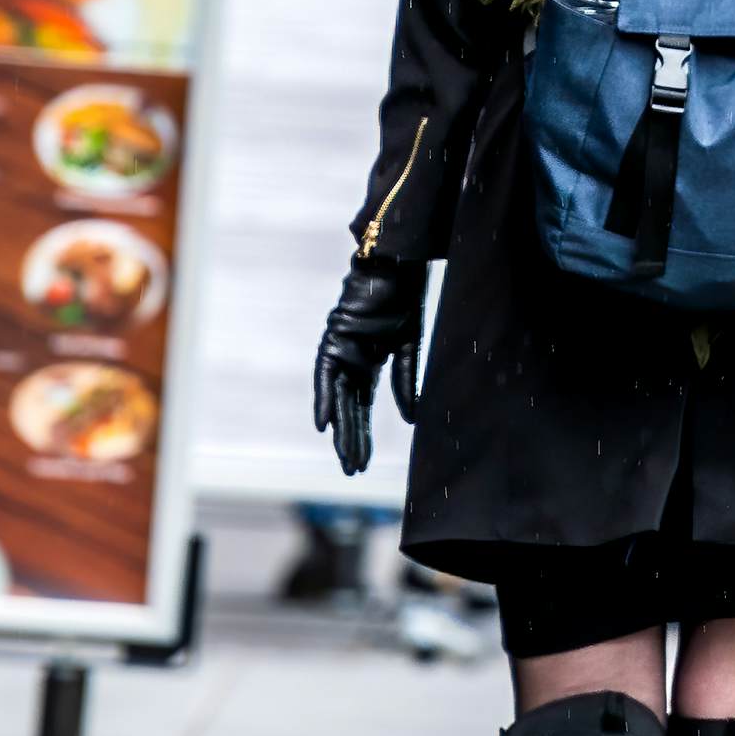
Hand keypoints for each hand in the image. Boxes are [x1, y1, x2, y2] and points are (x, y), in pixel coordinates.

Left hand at [311, 264, 424, 477]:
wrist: (395, 264)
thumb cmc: (405, 296)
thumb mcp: (409, 346)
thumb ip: (405, 382)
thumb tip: (411, 421)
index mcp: (369, 362)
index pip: (362, 407)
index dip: (362, 435)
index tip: (362, 463)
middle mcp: (351, 361)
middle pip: (349, 410)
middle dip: (352, 441)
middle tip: (353, 471)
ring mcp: (340, 352)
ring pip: (337, 399)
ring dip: (341, 430)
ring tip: (346, 460)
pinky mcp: (333, 340)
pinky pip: (325, 376)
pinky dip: (324, 400)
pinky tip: (324, 426)